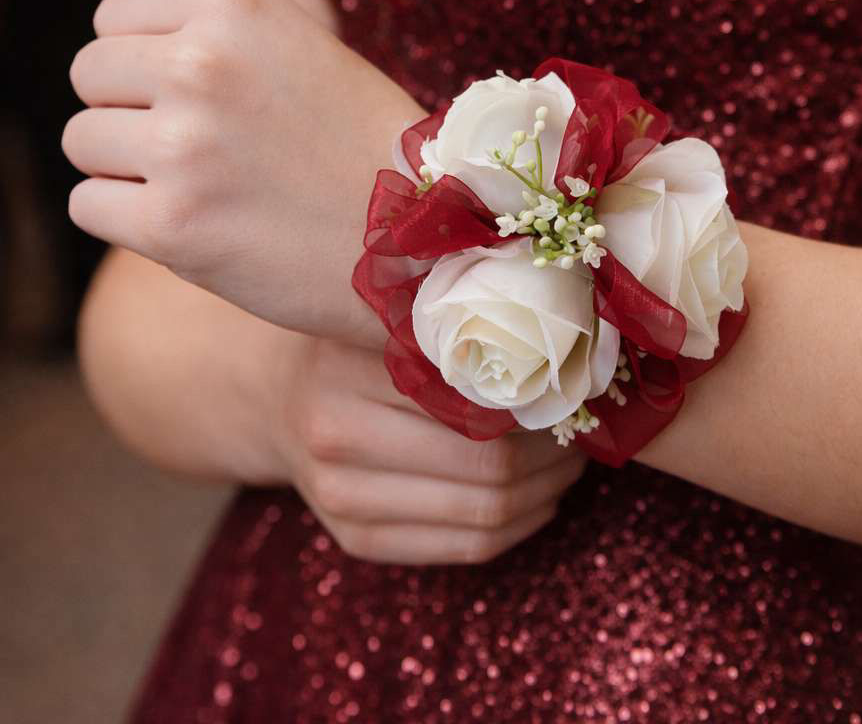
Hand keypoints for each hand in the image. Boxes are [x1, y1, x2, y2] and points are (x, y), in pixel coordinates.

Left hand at [62, 0, 423, 346]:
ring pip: (83, 142)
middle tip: (197, 150)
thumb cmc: (365, 148)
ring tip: (204, 189)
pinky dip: (129, 221)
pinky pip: (89, 205)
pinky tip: (194, 226)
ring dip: (129, 168)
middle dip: (130, 113)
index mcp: (234, 3)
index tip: (193, 100)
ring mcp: (183, 144)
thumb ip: (213, 42)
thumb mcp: (299, 51)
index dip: (144, 64)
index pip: (113, 19)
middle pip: (90, 75)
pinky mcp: (173, 223)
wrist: (425, 237)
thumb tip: (116, 66)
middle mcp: (201, 61)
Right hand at [275, 335, 587, 564]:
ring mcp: (341, 502)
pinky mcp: (356, 541)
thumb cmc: (351, 341)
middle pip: (487, 469)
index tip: (574, 388)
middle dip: (553, 454)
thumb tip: (558, 351)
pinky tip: (539, 497)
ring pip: (484, 517)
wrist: (276, 394)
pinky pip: (465, 549)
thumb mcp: (385, 317)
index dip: (541, 405)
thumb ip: (450, 333)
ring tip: (569, 460)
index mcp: (345, 374)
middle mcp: (335, 443)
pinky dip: (519, 525)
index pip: (477, 404)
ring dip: (546, 492)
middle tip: (581, 428)